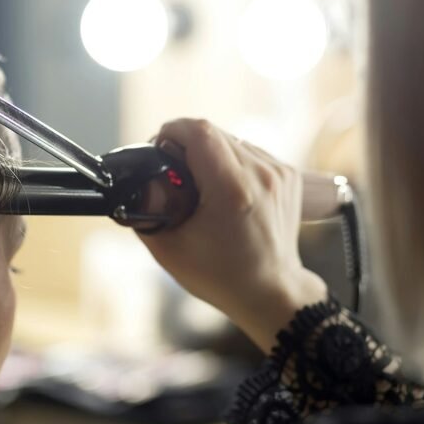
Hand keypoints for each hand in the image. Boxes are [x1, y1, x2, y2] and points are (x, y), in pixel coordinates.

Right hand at [137, 119, 326, 351]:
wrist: (270, 292)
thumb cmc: (220, 275)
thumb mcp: (167, 248)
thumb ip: (145, 211)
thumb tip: (135, 183)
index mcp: (231, 191)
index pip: (199, 132)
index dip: (171, 131)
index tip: (158, 148)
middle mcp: (260, 175)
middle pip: (213, 132)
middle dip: (185, 143)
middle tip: (171, 170)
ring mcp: (278, 173)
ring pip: (231, 139)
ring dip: (208, 152)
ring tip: (198, 183)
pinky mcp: (287, 175)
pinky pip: (249, 151)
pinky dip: (229, 161)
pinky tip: (221, 188)